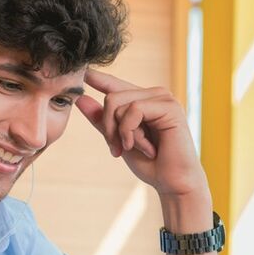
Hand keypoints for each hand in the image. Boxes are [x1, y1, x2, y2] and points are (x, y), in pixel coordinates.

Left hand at [76, 69, 207, 198]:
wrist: (173, 182)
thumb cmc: (150, 163)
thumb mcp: (119, 139)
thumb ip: (102, 120)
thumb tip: (80, 99)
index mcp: (143, 101)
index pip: (115, 85)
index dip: (99, 78)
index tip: (84, 72)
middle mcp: (154, 95)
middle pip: (111, 97)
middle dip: (108, 127)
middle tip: (117, 149)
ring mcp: (163, 98)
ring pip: (118, 102)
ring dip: (121, 133)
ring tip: (135, 148)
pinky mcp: (169, 106)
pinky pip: (134, 110)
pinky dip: (131, 132)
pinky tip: (145, 147)